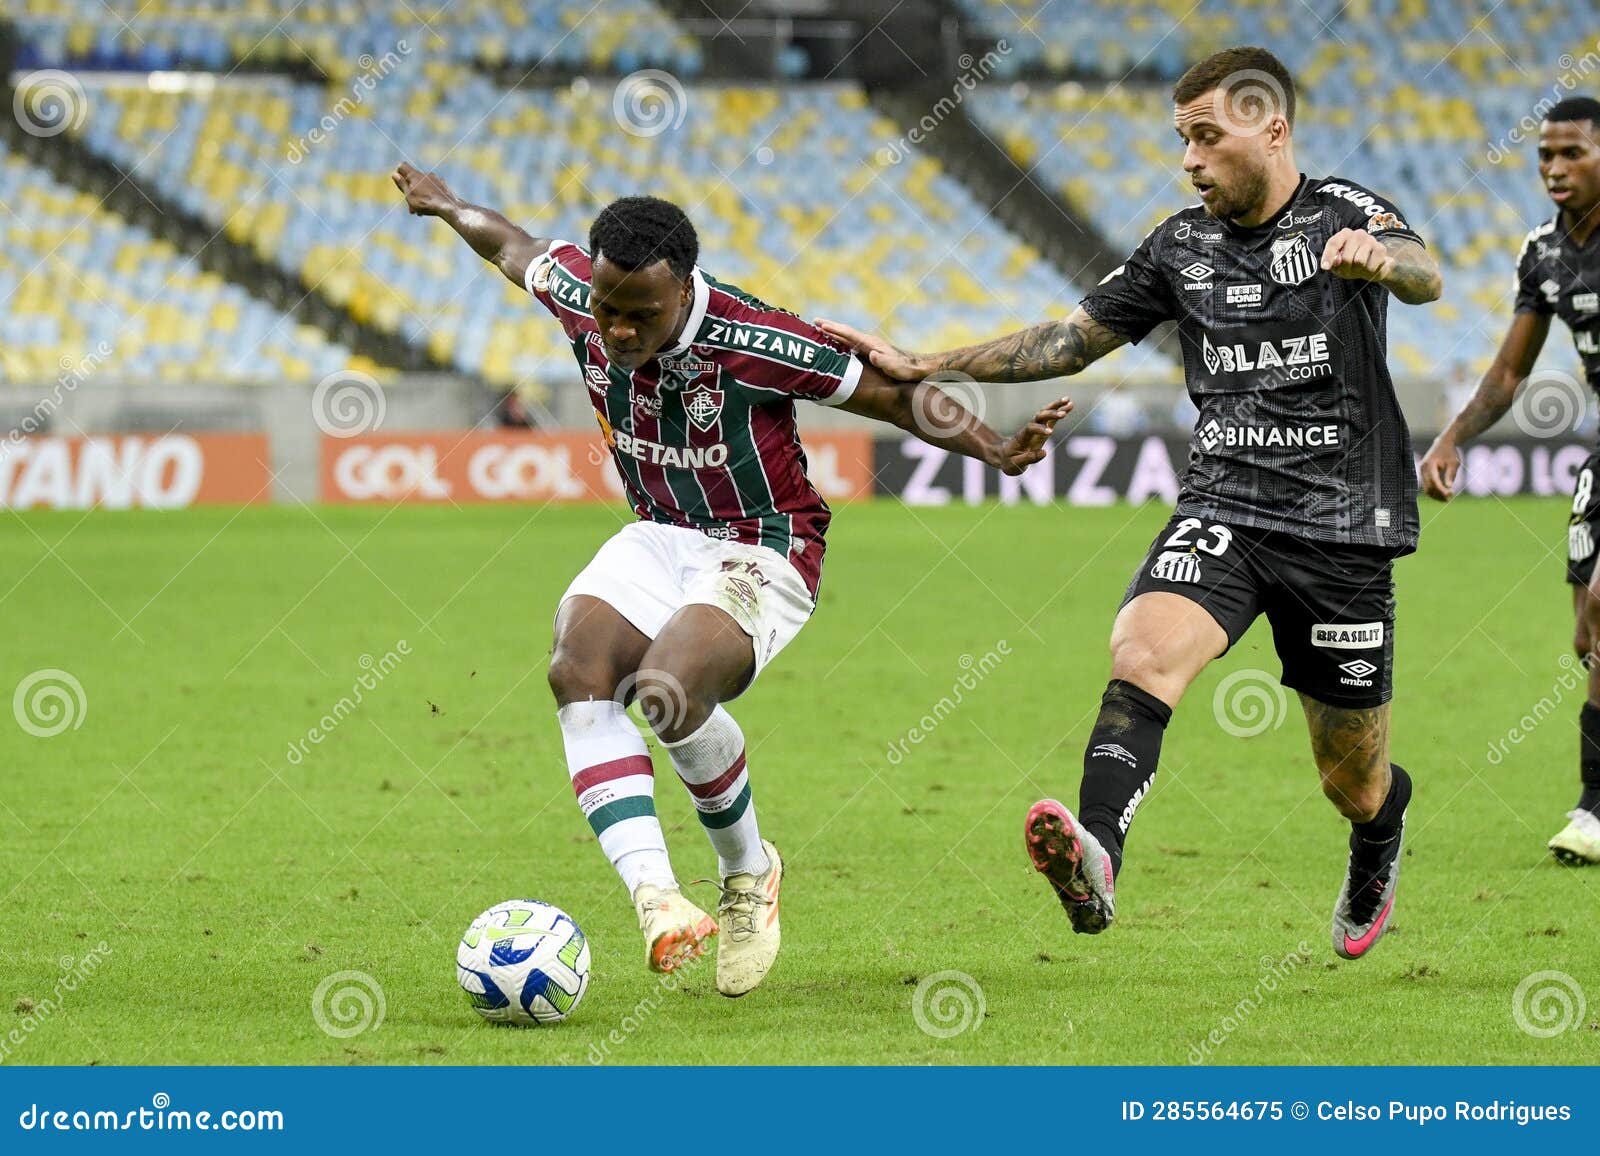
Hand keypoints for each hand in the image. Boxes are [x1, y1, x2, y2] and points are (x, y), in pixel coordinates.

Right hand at [392, 161, 458, 216]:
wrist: (447, 207)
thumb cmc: (425, 202)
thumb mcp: (409, 195)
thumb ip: (402, 184)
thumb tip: (395, 174)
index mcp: (415, 175)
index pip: (402, 166)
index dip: (399, 173)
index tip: (400, 183)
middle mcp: (425, 174)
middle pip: (413, 179)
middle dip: (409, 190)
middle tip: (410, 204)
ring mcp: (435, 179)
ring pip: (423, 186)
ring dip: (419, 196)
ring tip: (419, 210)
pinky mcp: (443, 185)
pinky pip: (432, 189)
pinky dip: (429, 196)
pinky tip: (429, 207)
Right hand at [813, 318, 929, 381]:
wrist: (920, 367)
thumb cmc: (908, 371)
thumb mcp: (898, 369)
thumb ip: (885, 362)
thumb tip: (872, 355)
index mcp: (872, 345)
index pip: (849, 335)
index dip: (834, 330)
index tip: (820, 325)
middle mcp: (870, 343)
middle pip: (846, 332)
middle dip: (830, 327)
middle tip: (813, 321)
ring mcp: (871, 346)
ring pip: (848, 337)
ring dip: (834, 333)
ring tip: (820, 330)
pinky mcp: (872, 352)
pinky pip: (852, 344)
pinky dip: (841, 341)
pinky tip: (836, 344)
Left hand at [994, 397, 1072, 475]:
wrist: (1005, 454)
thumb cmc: (1009, 460)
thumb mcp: (1014, 464)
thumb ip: (1028, 458)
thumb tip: (1044, 452)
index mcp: (1021, 437)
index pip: (1030, 429)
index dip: (1040, 429)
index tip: (1050, 432)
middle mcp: (1029, 429)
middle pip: (1039, 417)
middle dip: (1050, 414)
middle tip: (1063, 413)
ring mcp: (1036, 427)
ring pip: (1045, 413)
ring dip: (1056, 407)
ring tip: (1069, 401)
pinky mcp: (1043, 428)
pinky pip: (1051, 418)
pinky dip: (1059, 410)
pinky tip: (1069, 405)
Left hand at [1320, 227, 1394, 282]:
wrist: (1373, 267)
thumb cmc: (1351, 264)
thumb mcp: (1338, 265)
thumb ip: (1334, 262)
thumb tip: (1336, 260)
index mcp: (1344, 235)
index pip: (1333, 243)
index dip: (1328, 256)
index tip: (1325, 267)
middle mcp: (1358, 234)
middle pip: (1346, 257)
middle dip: (1346, 268)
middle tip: (1349, 270)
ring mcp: (1370, 240)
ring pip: (1359, 261)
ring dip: (1358, 270)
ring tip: (1359, 268)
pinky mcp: (1381, 248)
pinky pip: (1371, 265)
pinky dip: (1369, 271)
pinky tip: (1369, 267)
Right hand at [1418, 434, 1459, 500]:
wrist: (1443, 443)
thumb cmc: (1450, 452)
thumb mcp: (1454, 463)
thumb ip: (1451, 475)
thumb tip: (1449, 487)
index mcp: (1430, 464)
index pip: (1434, 481)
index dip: (1442, 490)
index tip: (1451, 494)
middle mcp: (1423, 469)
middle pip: (1429, 487)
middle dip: (1438, 494)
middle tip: (1449, 499)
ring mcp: (1422, 471)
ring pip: (1426, 488)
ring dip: (1435, 495)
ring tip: (1446, 499)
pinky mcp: (1423, 473)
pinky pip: (1427, 485)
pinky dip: (1434, 491)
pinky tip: (1442, 494)